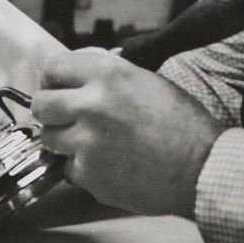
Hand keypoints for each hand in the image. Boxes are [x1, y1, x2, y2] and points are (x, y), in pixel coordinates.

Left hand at [31, 49, 224, 218]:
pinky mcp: (89, 175)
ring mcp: (86, 142)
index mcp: (106, 74)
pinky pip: (68, 169)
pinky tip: (107, 164)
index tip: (57, 87)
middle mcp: (90, 104)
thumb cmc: (182, 122)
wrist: (202, 167)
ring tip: (89, 141)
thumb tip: (79, 72)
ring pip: (48, 138)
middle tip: (65, 116)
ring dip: (62, 139)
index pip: (53, 67)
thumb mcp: (145, 79)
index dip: (53, 78)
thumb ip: (107, 74)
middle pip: (41, 104)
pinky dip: (82, 168)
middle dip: (50, 110)